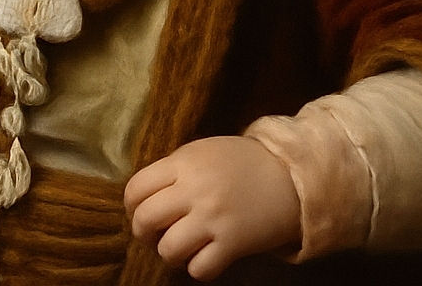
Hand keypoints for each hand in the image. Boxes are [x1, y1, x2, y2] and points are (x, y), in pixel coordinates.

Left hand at [124, 135, 300, 280]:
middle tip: (158, 233)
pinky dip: (197, 268)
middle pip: (144, 220)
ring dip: (171, 253)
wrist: (289, 175)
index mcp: (184, 163)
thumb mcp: (203, 152)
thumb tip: (145, 197)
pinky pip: (198, 269)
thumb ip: (174, 170)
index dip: (132, 206)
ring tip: (183, 246)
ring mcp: (213, 218)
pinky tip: (205, 256)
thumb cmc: (241, 162)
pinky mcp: (232, 243)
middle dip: (145, 233)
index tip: (141, 211)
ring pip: (168, 250)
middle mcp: (194, 190)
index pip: (135, 189)